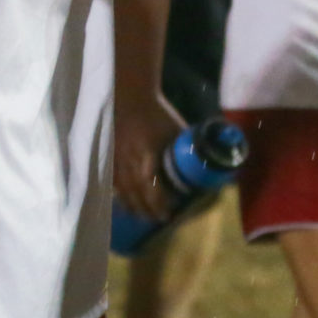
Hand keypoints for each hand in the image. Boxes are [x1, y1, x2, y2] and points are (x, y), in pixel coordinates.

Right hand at [110, 89, 184, 221]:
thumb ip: (187, 147)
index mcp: (147, 156)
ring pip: (122, 191)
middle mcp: (129, 163)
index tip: (168, 214)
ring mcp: (116, 161)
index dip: (158, 204)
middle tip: (158, 219)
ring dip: (133, 206)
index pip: (150, 188)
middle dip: (147, 210)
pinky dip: (119, 195)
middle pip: (135, 195)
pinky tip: (124, 203)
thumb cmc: (156, 113)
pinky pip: (112, 183)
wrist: (130, 97)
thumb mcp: (176, 130)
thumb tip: (207, 159)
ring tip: (142, 217)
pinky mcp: (109, 157)